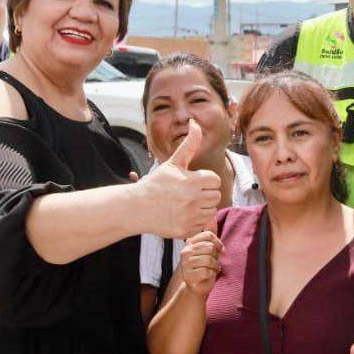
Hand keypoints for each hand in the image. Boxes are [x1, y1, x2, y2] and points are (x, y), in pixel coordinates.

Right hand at [134, 119, 221, 238]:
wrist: (137, 207)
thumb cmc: (157, 183)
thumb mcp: (173, 162)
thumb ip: (189, 144)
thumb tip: (195, 122)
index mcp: (192, 182)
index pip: (215, 180)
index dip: (205, 179)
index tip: (193, 180)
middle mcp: (193, 200)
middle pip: (216, 196)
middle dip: (205, 193)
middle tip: (189, 192)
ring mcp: (190, 216)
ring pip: (211, 211)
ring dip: (202, 207)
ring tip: (186, 203)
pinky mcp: (186, 230)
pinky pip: (202, 225)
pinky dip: (195, 220)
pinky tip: (183, 214)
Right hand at [179, 231, 223, 296]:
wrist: (197, 286)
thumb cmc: (205, 267)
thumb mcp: (209, 250)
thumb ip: (210, 236)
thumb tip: (212, 217)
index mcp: (190, 243)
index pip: (208, 235)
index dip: (218, 243)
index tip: (219, 251)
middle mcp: (186, 252)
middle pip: (210, 248)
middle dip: (216, 257)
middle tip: (213, 263)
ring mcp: (186, 264)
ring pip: (209, 260)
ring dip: (215, 266)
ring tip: (211, 269)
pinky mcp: (189, 276)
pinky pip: (207, 271)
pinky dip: (211, 274)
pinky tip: (208, 275)